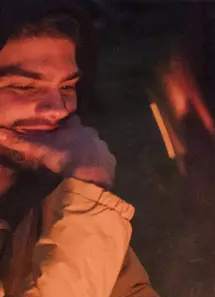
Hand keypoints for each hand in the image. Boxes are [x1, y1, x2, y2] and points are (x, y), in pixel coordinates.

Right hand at [0, 118, 114, 186]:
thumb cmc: (65, 159)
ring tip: (75, 157)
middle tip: (64, 144)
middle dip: (75, 136)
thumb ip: (21, 142)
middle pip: (83, 131)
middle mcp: (93, 133)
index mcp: (77, 127)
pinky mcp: (111, 160)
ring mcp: (104, 146)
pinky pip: (103, 158)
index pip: (71, 119)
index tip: (57, 126)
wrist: (91, 178)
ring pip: (94, 144)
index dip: (64, 122)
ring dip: (86, 148)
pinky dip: (96, 161)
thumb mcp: (41, 150)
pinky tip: (88, 168)